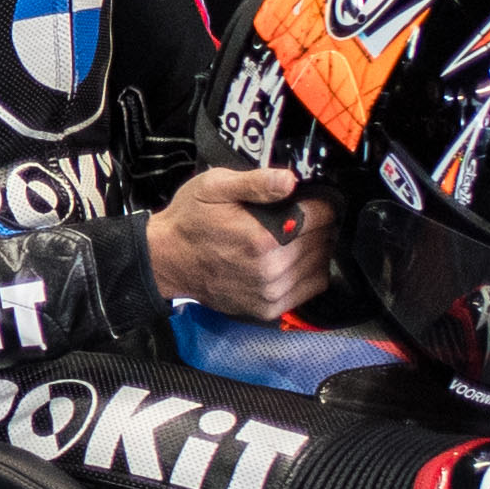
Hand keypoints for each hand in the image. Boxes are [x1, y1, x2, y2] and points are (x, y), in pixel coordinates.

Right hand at [146, 164, 339, 323]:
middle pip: (323, 240)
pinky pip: (311, 288)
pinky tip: (293, 259)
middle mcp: (271, 269)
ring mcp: (271, 292)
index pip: (320, 215)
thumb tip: (290, 181)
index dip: (319, 202)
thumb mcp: (214, 187)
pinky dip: (310, 272)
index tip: (309, 199)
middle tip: (300, 216)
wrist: (166, 261)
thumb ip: (255, 182)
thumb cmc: (190, 221)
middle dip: (318, 225)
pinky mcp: (269, 308)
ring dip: (316, 248)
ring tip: (297, 237)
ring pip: (320, 264)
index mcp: (262, 237)